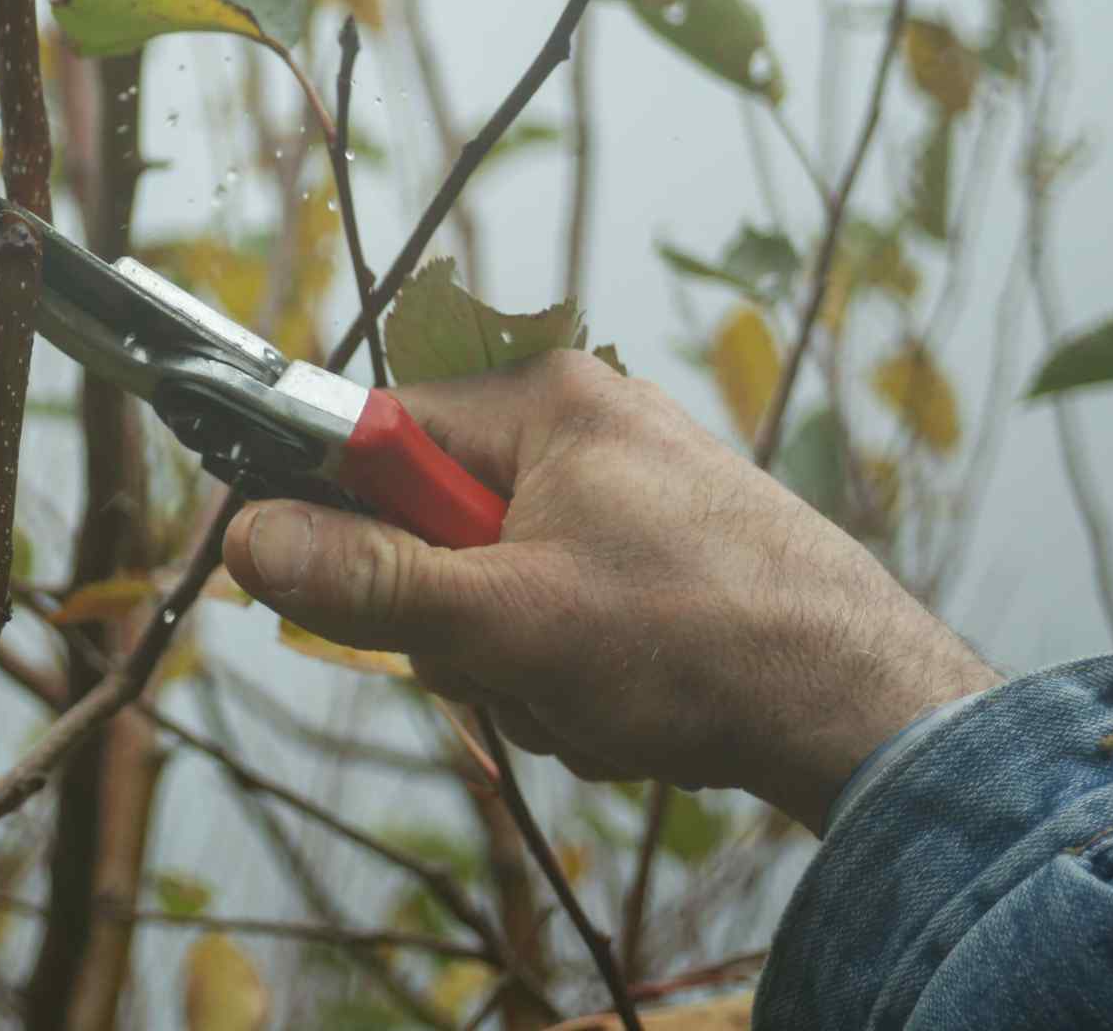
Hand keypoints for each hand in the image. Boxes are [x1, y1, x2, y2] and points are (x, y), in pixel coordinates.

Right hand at [222, 351, 999, 831]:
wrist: (867, 711)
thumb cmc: (699, 643)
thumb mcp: (507, 621)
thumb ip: (370, 583)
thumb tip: (246, 539)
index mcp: (545, 402)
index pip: (377, 434)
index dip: (339, 518)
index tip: (321, 585)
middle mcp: (584, 430)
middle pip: (433, 527)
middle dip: (457, 625)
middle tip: (514, 663)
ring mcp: (626, 497)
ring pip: (493, 591)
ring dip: (516, 668)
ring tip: (590, 696)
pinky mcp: (657, 559)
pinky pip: (556, 617)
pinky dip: (572, 679)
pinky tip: (628, 707)